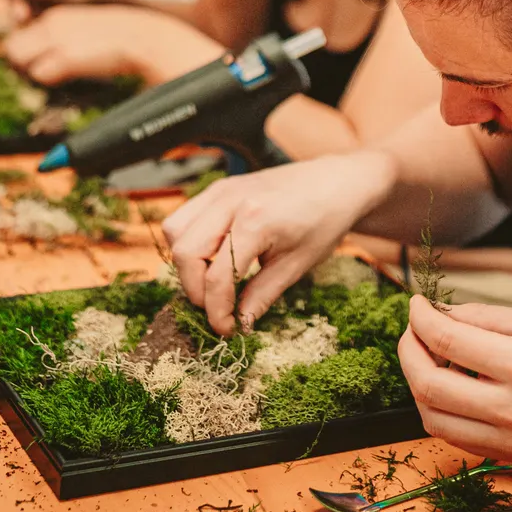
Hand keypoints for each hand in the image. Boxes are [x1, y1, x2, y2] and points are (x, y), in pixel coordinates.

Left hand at [3, 5, 155, 84]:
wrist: (146, 38)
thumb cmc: (124, 42)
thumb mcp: (87, 35)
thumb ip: (64, 45)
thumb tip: (43, 67)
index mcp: (57, 17)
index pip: (18, 35)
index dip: (22, 55)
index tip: (32, 67)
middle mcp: (52, 24)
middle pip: (11, 47)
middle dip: (18, 66)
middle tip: (38, 79)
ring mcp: (57, 38)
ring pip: (17, 58)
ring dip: (30, 74)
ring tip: (52, 82)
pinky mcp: (66, 56)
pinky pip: (38, 74)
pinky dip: (47, 82)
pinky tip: (66, 82)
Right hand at [162, 150, 396, 334]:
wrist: (336, 182)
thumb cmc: (324, 222)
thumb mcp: (297, 265)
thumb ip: (262, 295)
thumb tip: (238, 324)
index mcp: (255, 220)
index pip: (217, 276)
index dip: (217, 310)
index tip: (226, 329)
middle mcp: (230, 200)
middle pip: (185, 253)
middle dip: (195, 289)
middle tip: (218, 307)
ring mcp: (220, 190)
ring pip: (175, 231)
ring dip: (186, 264)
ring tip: (213, 282)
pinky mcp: (218, 188)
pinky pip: (184, 217)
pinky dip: (188, 242)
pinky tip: (213, 257)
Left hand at [400, 296, 511, 467]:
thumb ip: (488, 319)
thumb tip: (442, 315)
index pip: (446, 340)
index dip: (420, 319)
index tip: (416, 305)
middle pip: (428, 384)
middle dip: (408, 351)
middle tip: (414, 331)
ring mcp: (511, 440)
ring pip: (433, 418)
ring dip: (418, 384)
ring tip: (429, 358)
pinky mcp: (511, 457)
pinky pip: (455, 437)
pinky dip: (440, 410)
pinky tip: (451, 386)